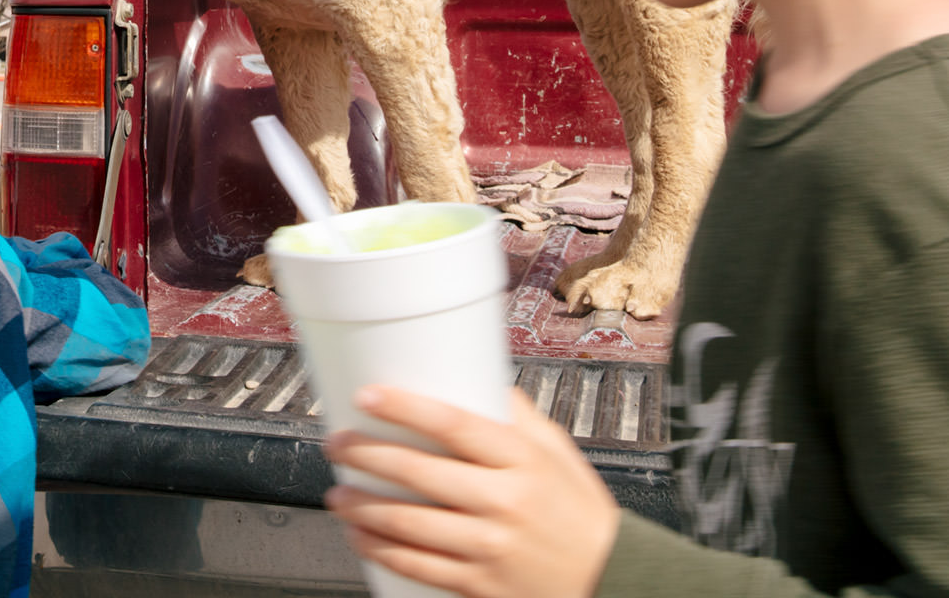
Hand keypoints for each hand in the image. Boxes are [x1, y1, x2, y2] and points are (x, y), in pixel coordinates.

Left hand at [322, 388, 617, 597]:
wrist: (612, 580)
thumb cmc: (581, 513)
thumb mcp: (558, 454)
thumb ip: (517, 415)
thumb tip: (477, 372)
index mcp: (522, 462)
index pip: (455, 425)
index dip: (406, 407)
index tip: (369, 395)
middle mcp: (504, 503)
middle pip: (419, 473)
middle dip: (366, 455)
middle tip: (337, 444)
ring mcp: (490, 547)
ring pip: (409, 523)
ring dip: (362, 507)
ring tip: (338, 493)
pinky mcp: (480, 585)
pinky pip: (418, 566)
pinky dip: (381, 550)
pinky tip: (360, 536)